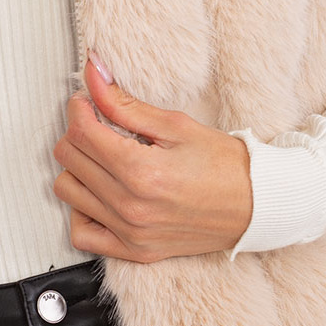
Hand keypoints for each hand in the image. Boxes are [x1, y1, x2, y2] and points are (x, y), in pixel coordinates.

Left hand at [52, 52, 253, 259]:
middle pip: (69, 160)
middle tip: (99, 125)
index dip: (79, 109)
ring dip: (78, 169)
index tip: (87, 102)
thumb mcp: (176, 125)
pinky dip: (82, 212)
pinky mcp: (134, 251)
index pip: (81, 133)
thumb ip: (125, 104)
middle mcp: (130, 206)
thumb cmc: (225, 165)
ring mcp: (130, 233)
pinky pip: (81, 235)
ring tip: (104, 159)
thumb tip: (92, 75)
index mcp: (141, 171)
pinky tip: (100, 195)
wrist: (257, 206)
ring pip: (68, 192)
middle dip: (78, 133)